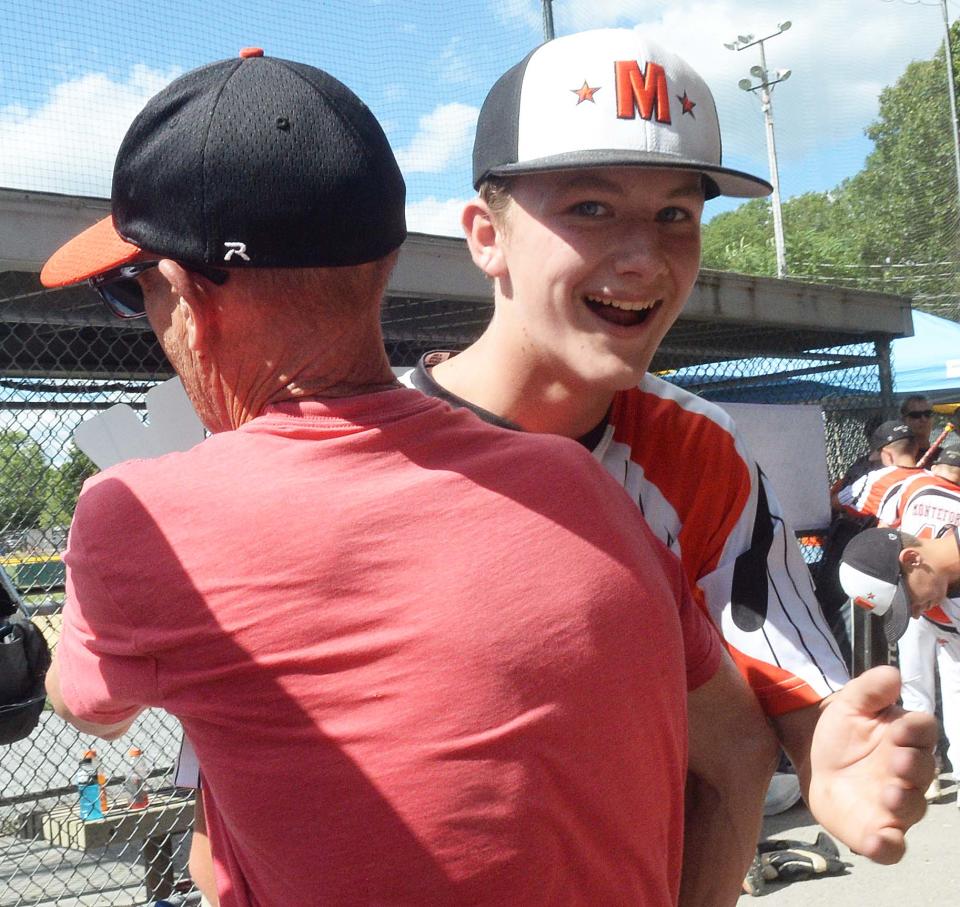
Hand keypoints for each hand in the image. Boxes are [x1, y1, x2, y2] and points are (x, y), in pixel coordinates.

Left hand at [806, 665, 936, 863]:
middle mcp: (908, 772)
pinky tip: (877, 842)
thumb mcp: (850, 703)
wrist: (814, 758)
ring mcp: (895, 803)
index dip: (916, 730)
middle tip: (897, 764)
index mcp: (905, 736)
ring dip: (904, 804)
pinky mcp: (877, 828)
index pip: (923, 731)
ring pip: (913, 807)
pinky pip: (891, 845)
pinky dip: (888, 846)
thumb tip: (892, 674)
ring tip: (889, 796)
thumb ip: (870, 689)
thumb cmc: (842, 729)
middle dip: (914, 768)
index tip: (901, 728)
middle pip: (923, 771)